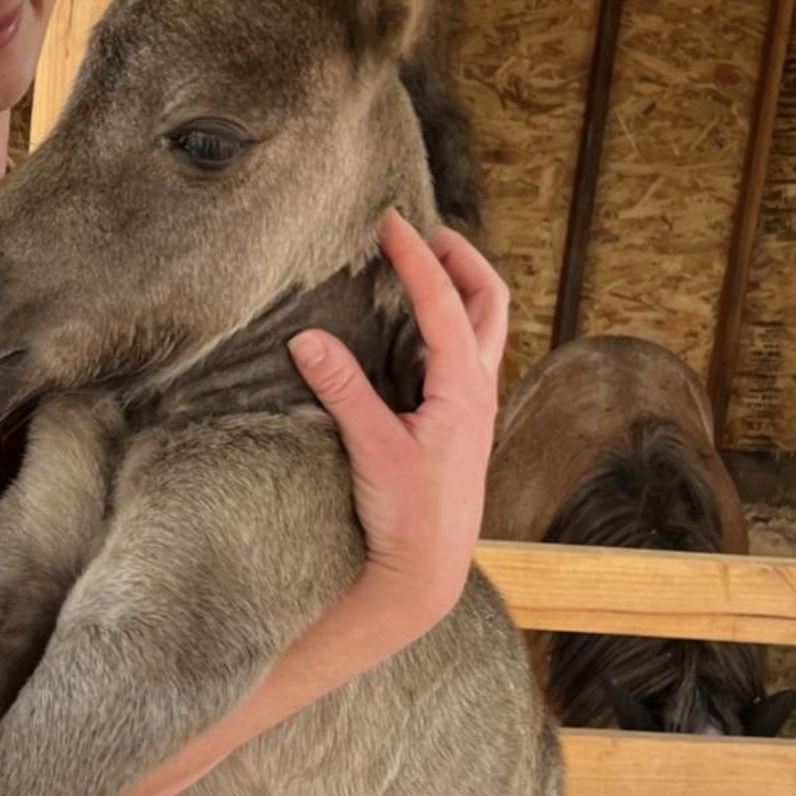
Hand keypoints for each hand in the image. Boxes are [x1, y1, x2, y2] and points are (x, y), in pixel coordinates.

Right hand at [287, 208, 508, 631]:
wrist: (427, 573)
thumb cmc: (410, 518)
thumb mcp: (372, 450)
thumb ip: (343, 391)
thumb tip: (306, 339)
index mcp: (465, 390)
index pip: (443, 304)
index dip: (416, 259)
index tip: (391, 222)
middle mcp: (478, 392)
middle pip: (489, 302)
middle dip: (463, 260)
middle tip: (427, 231)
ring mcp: (472, 408)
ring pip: (481, 329)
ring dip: (457, 291)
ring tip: (420, 267)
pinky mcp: (456, 426)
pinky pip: (459, 358)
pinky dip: (442, 327)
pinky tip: (407, 331)